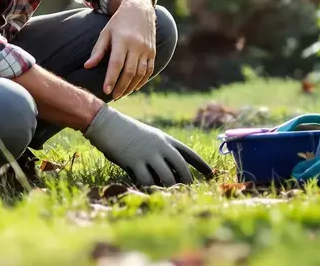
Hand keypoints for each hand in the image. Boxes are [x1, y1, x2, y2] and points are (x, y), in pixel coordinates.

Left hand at [84, 0, 154, 97]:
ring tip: (122, 94)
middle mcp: (136, 45)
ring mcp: (146, 49)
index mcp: (122, 40)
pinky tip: (135, 87)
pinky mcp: (153, 51)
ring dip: (131, 86)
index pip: (116, 64)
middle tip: (114, 96)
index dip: (111, 79)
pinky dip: (142, 81)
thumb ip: (98, 50)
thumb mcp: (105, 33)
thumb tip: (87, 66)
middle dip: (121, 87)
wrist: (139, 9)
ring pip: (140, 73)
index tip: (106, 91)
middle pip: (129, 71)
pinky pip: (149, 70)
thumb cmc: (118, 22)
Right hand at [84, 105, 213, 186]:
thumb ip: (160, 152)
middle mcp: (161, 147)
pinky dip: (149, 188)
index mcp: (166, 139)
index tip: (211, 173)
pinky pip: (146, 180)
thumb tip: (170, 173)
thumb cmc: (127, 131)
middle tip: (190, 191)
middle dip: (188, 181)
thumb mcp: (149, 137)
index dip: (201, 164)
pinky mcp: (135, 161)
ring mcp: (148, 154)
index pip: (189, 154)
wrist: (107, 123)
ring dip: (170, 188)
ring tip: (172, 195)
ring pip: (167, 177)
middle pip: (182, 168)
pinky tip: (150, 192)